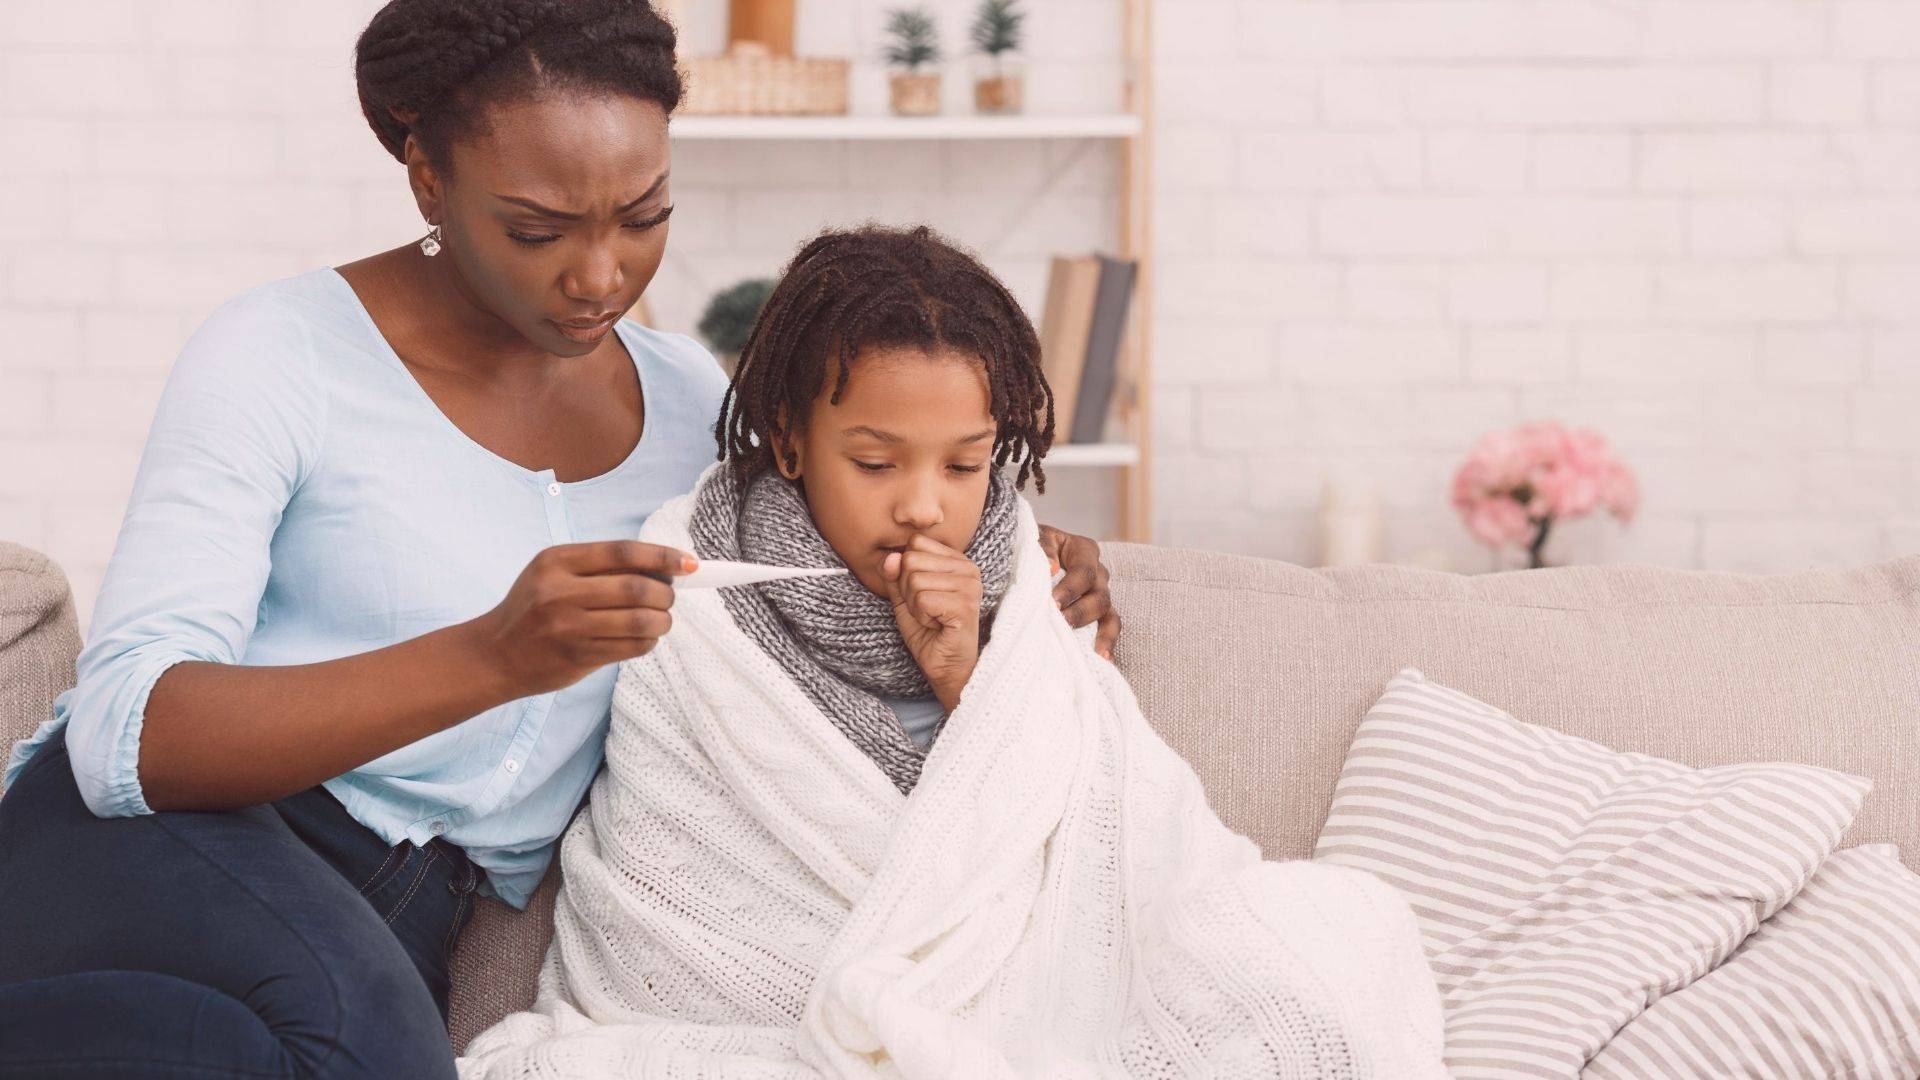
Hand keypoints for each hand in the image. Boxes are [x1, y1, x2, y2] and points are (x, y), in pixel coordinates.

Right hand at [468, 540, 695, 696]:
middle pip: (637, 588)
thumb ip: (599, 566)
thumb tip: (664, 566)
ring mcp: (568, 627)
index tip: (689, 563)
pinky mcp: (577, 656)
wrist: (495, 654)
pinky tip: (645, 637)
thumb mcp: (553, 573)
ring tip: (661, 619)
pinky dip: (649, 641)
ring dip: (663, 621)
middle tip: (670, 597)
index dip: (663, 556)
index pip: (623, 552)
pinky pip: (631, 647)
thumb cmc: (533, 608)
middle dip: (666, 593)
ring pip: (640, 621)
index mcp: (557, 561)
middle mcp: (560, 592)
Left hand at [883, 534, 984, 712]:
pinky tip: (937, 626)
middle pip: (911, 560)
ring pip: (914, 580)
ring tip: (933, 619)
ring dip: (915, 606)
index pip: (915, 543)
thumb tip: (890, 556)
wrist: (946, 668)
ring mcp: (970, 586)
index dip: (906, 572)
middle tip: (927, 611)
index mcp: (957, 561)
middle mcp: (968, 568)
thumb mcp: (904, 599)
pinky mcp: (965, 605)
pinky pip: (922, 599)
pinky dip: (921, 617)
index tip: (922, 595)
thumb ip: (894, 575)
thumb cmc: (929, 633)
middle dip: (908, 591)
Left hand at [1038, 524, 1119, 660]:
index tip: (1053, 603)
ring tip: (1095, 652)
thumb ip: (1042, 547)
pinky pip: (1109, 628)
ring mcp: (1100, 594)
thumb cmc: (1031, 547)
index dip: (1070, 588)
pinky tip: (1104, 660)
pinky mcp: (1098, 614)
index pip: (1084, 571)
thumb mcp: (1034, 538)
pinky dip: (1108, 644)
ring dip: (1101, 633)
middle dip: (1080, 612)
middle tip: (1061, 623)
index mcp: (1084, 550)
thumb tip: (1051, 567)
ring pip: (1109, 615)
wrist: (1026, 559)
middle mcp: (1098, 572)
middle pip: (1099, 595)